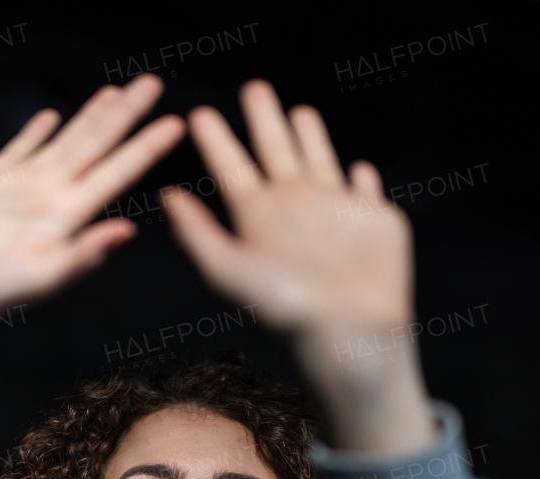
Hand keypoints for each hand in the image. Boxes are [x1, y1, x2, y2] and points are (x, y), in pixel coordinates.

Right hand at [0, 74, 184, 316]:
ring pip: (65, 141)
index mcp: (68, 217)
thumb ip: (83, 255)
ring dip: (91, 117)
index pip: (117, 174)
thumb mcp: (40, 278)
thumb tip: (128, 231)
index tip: (175, 123)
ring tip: (115, 91)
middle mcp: (52, 197)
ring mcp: (23, 187)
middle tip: (152, 82)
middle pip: (97, 146)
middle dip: (126, 115)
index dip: (146, 147)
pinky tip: (51, 116)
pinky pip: (20, 149)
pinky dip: (36, 131)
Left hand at [164, 80, 434, 454]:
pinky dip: (363, 177)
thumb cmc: (284, 307)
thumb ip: (198, 232)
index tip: (199, 114)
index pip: (231, 166)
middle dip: (264, 119)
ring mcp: (335, 212)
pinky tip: (360, 166)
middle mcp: (294, 208)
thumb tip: (166, 196)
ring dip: (309, 137)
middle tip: (253, 87)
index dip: (217, 140)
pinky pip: (366, 190)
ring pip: (319, 161)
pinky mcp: (373, 218)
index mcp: (258, 216)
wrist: (346, 331)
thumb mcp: (228, 268)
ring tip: (299, 110)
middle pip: (274, 150)